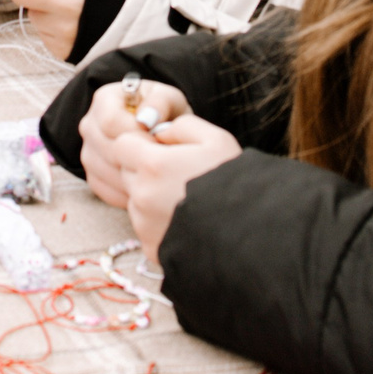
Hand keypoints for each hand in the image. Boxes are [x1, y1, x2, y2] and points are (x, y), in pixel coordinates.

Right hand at [75, 80, 191, 209]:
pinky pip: (105, 190)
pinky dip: (127, 193)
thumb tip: (146, 119)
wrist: (159, 131)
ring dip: (133, 177)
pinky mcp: (93, 175)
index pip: (110, 122)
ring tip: (156, 174)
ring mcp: (88, 152)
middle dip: (136, 157)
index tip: (158, 142)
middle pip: (105, 148)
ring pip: (104, 172)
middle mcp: (89, 125)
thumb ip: (160, 103)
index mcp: (104, 100)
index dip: (135, 135)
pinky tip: (147, 188)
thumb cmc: (164, 112)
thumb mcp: (169, 99)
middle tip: (161, 161)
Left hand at [118, 115, 243, 259]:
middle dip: (144, 169)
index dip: (139, 143)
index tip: (160, 149)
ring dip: (151, 197)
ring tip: (185, 200)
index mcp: (153, 165)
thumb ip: (182, 126)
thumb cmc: (234, 183)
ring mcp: (144, 224)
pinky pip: (145, 227)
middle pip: (126, 173)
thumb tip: (160, 132)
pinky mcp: (150, 247)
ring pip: (136, 200)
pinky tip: (186, 220)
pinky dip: (158, 222)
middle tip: (176, 175)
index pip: (122, 145)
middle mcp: (142, 195)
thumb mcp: (216, 140)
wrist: (249, 234)